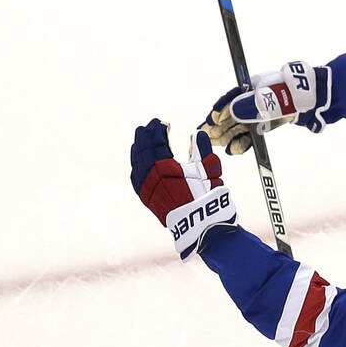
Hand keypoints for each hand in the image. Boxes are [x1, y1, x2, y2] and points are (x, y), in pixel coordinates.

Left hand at [130, 119, 235, 258]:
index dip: (158, 130)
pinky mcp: (146, 197)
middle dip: (145, 136)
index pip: (156, 142)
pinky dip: (136, 164)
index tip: (162, 123)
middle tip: (149, 126)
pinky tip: (139, 159)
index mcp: (165, 166)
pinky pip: (136, 176)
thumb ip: (202, 149)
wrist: (199, 224)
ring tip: (141, 138)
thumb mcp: (209, 170)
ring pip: (137, 162)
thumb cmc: (207, 196)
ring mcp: (146, 188)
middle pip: (143, 150)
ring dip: (138, 148)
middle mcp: (151, 176)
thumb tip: (197, 134)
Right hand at [199, 61, 330, 155]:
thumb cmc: (297, 94)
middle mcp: (255, 98)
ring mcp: (262, 110)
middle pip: (233, 113)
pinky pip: (252, 132)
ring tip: (216, 143)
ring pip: (240, 124)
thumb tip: (229, 113)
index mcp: (253, 87)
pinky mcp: (270, 121)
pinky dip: (243, 140)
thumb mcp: (274, 98)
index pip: (231, 99)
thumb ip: (252, 106)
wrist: (320, 100)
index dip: (220, 110)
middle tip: (207, 137)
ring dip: (228, 134)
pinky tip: (235, 148)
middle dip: (220, 125)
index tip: (210, 121)